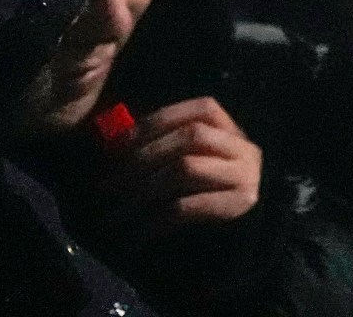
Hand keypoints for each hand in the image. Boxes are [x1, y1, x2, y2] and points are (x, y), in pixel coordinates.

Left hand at [109, 97, 261, 233]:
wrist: (238, 243)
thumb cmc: (204, 201)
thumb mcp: (193, 167)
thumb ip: (167, 150)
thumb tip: (114, 141)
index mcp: (232, 133)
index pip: (201, 111)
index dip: (157, 122)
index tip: (118, 146)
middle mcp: (245, 149)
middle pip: (191, 136)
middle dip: (142, 157)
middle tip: (106, 185)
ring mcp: (246, 176)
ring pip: (186, 168)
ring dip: (142, 189)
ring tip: (115, 214)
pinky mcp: (240, 206)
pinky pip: (187, 206)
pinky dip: (154, 220)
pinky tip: (137, 234)